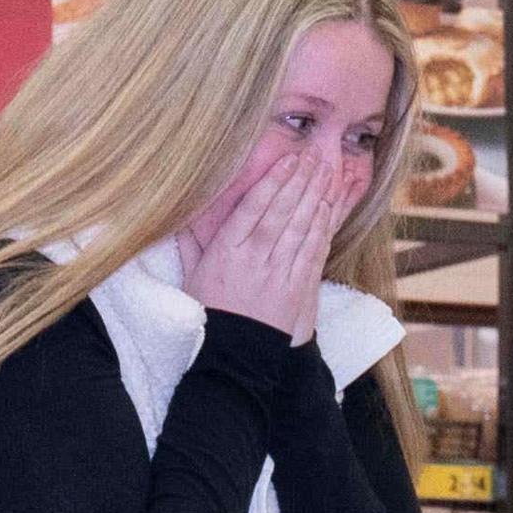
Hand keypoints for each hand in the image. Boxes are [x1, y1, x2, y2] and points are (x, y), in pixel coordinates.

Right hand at [179, 154, 348, 342]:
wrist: (234, 356)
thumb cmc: (211, 314)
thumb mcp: (192, 277)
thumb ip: (191, 243)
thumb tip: (183, 215)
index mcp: (226, 252)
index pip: (253, 208)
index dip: (273, 182)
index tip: (286, 161)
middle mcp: (254, 259)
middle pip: (282, 212)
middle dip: (300, 181)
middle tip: (314, 157)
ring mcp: (278, 274)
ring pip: (301, 228)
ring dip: (316, 197)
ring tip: (327, 173)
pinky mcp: (297, 288)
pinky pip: (313, 252)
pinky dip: (323, 228)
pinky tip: (328, 208)